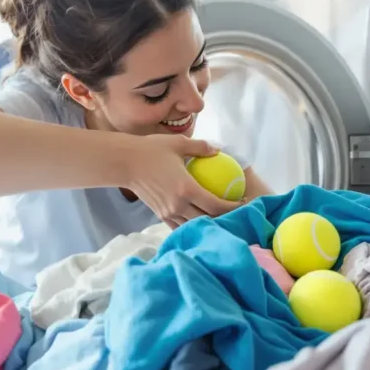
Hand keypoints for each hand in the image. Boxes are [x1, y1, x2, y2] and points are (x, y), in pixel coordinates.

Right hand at [128, 134, 243, 228]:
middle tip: (237, 214)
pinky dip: (192, 226)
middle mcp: (178, 205)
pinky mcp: (160, 215)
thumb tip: (218, 150)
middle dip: (225, 219)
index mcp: (187, 189)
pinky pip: (180, 226)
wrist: (125, 162)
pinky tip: (201, 222)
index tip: (244, 204)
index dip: (232, 207)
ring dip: (209, 224)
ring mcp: (168, 212)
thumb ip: (201, 147)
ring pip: (194, 226)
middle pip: (208, 220)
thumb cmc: (152, 150)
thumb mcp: (178, 143)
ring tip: (222, 219)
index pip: (216, 205)